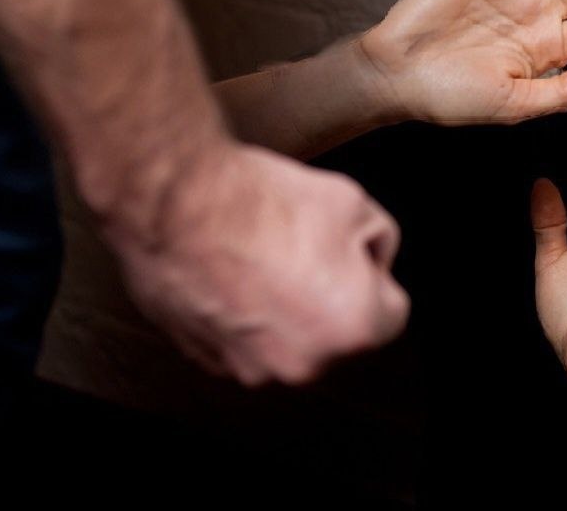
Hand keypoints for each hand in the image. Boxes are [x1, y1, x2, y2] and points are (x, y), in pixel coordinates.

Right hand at [115, 141, 408, 385]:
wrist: (175, 203)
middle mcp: (303, 361)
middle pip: (336, 330)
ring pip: (287, 336)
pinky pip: (242, 338)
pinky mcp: (206, 357)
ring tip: (259, 254)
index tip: (343, 247)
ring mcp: (250, 364)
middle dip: (327, 294)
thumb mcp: (353, 201)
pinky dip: (240, 311)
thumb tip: (371, 256)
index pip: (391, 309)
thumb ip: (379, 241)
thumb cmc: (258, 203)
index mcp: (354, 327)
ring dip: (281, 306)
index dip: (370, 270)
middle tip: (299, 245)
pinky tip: (230, 270)